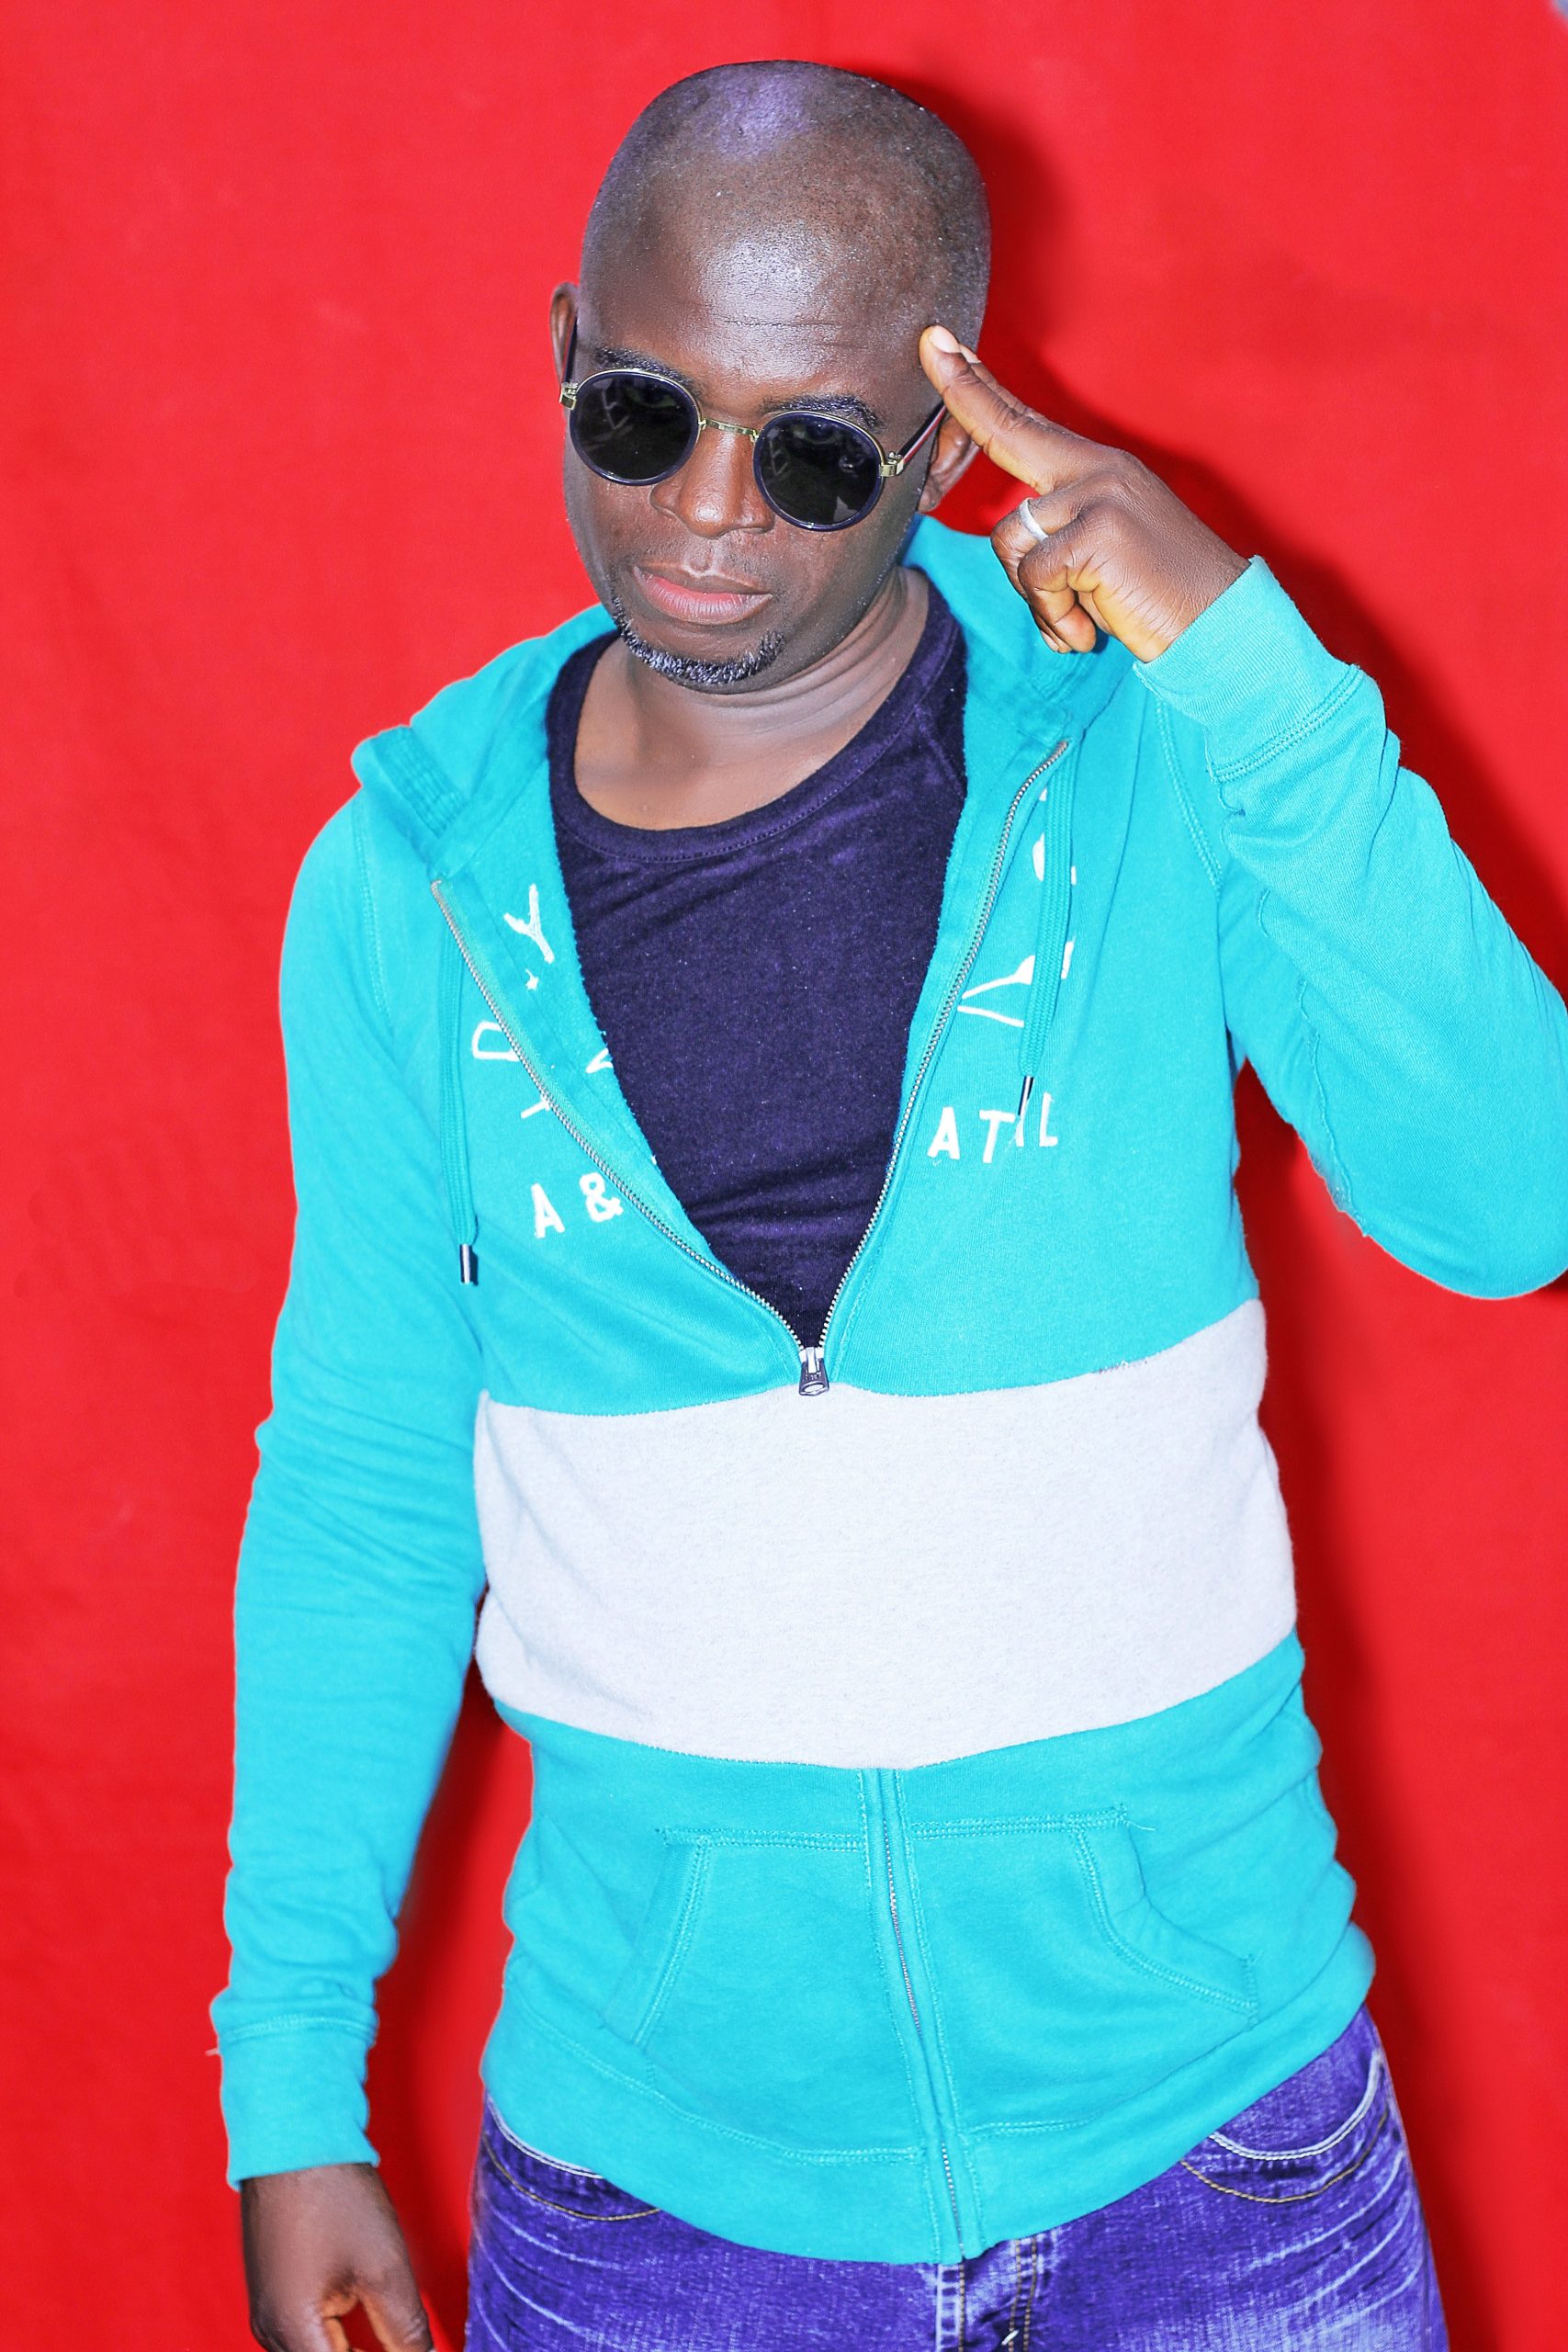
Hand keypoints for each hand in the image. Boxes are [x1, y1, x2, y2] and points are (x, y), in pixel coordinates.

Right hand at [240, 2164, 433, 2351]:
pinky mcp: (274, 2293)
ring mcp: (268, 2312)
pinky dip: (339, 2340)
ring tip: (393, 2340)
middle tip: (408, 2344)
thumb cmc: (333, 2192)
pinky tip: (368, 2330)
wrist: (292, 2135)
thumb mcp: (384, 2268)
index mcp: (292, 2332)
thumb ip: (406, 2332)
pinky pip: (307, 2335)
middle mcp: (270, 2331)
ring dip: (353, 2350)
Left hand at [919, 326, 1247, 660]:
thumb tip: (1018, 542)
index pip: (1027, 423)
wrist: (1222, 625)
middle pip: (1008, 432)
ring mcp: (1099, 495)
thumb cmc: (1159, 597)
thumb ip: (1058, 532)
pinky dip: (1055, 616)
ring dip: (1035, 597)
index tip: (943, 343)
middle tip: (932, 340)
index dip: (980, 387)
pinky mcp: (1098, 531)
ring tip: (1080, 614)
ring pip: (1011, 540)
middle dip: (962, 392)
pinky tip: (1087, 628)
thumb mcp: (1103, 552)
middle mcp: (1099, 470)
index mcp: (1100, 470)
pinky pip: (1035, 577)